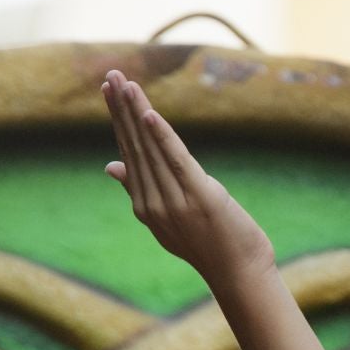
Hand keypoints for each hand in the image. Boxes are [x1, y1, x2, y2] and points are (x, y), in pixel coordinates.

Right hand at [101, 69, 274, 284]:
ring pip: (151, 149)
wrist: (240, 275)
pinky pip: (177, 160)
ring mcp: (175, 200)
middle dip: (121, 109)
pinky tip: (149, 114)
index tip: (110, 90)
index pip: (129, 153)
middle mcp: (154, 202)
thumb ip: (140, 190)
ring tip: (125, 83)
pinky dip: (162, 136)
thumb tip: (110, 165)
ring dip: (137, 113)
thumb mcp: (168, 220)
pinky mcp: (200, 196)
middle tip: (111, 74)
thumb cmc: (209, 245)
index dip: (118, 120)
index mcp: (146, 205)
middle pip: (135, 146)